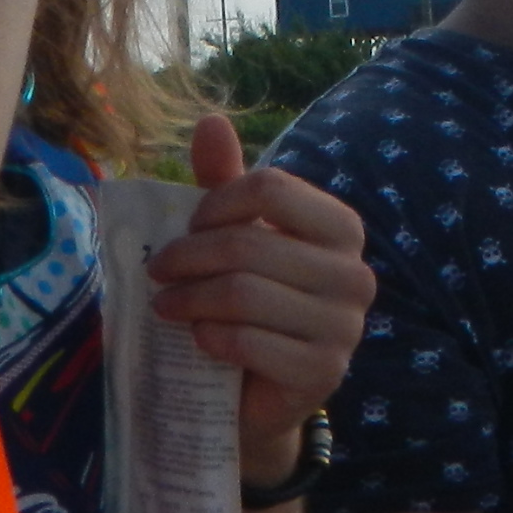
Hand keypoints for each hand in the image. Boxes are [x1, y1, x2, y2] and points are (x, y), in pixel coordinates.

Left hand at [151, 112, 373, 467]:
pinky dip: (210, 337)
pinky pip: (250, 341)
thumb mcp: (235, 236)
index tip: (189, 227)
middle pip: (248, 244)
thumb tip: (210, 120)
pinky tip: (199, 339)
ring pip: (244, 294)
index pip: (271, 188)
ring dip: (188, 299)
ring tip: (166, 306)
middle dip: (187, 256)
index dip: (216, 204)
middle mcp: (355, 275)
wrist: (255, 392)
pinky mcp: (323, 373)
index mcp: (341, 228)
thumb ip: (226, 181)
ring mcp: (345, 327)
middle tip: (157, 272)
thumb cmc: (247, 302)